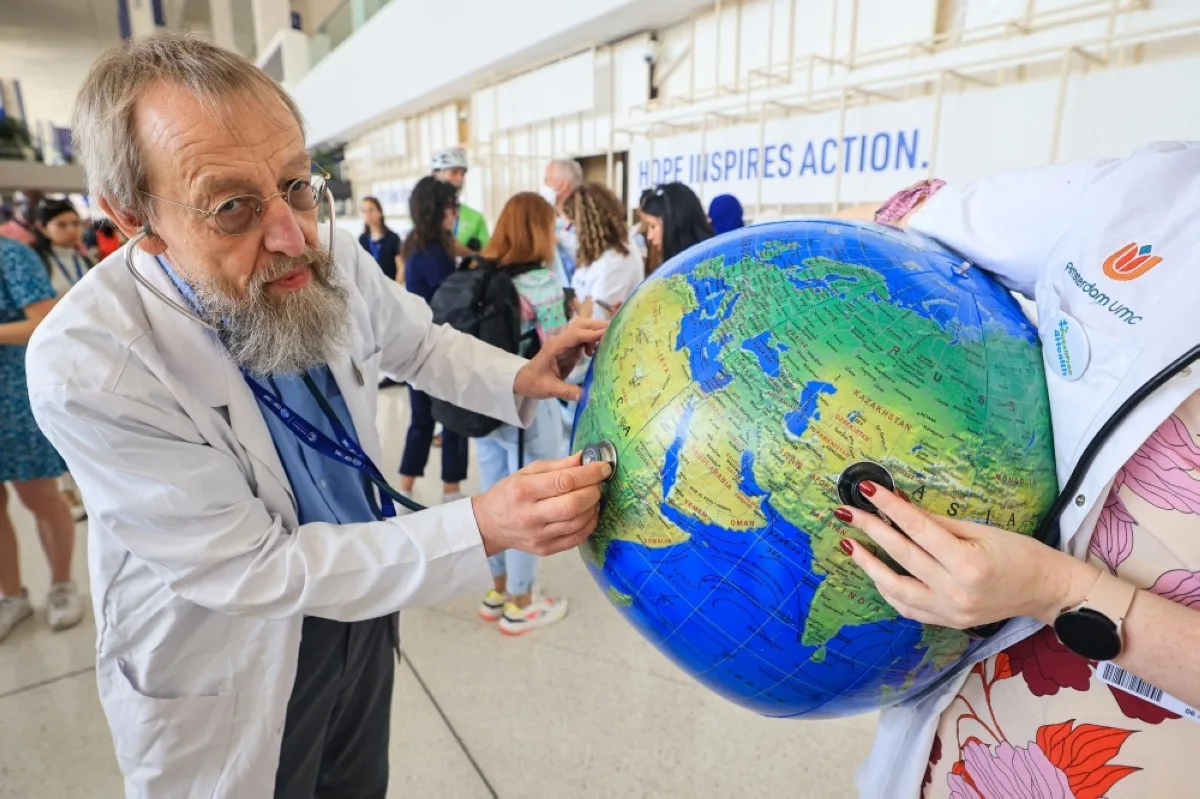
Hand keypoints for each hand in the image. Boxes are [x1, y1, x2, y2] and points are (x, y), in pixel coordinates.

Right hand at [471, 453, 609, 555]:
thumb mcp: (527, 472)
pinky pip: (576, 538)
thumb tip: (585, 458)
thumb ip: (558, 466)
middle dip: (593, 492)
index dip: (589, 474)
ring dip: (593, 507)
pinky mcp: (545, 549)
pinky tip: (589, 513)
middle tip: (598, 484)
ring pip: (578, 523)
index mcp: (523, 490)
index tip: (603, 468)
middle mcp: (530, 515)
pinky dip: (589, 524)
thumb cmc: (509, 494)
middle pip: (573, 505)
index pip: (564, 481)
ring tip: (593, 497)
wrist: (489, 525)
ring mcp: (538, 535)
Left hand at [513, 315, 606, 401]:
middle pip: (580, 325)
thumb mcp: (549, 389)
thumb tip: (586, 396)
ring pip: (582, 329)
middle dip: (597, 325)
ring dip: (595, 331)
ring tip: (608, 342)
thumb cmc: (533, 383)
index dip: (592, 333)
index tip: (608, 334)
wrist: (524, 381)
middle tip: (615, 332)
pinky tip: (595, 352)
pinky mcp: (568, 349)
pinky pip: (582, 339)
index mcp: (555, 347)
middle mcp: (561, 341)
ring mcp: (565, 344)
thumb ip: (567, 391)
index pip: (575, 335)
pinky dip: (592, 340)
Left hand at [834, 482, 1100, 628]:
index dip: (890, 508)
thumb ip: (937, 522)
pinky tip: (875, 572)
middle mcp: (955, 591)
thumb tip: (899, 506)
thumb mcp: (981, 530)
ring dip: (869, 565)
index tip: (867, 490)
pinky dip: (888, 589)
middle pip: (902, 556)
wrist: (1046, 590)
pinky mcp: (947, 622)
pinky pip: (907, 608)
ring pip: (895, 589)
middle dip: (870, 531)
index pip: (918, 529)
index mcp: (968, 564)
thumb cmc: (1019, 553)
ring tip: (850, 545)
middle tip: (847, 512)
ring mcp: (949, 611)